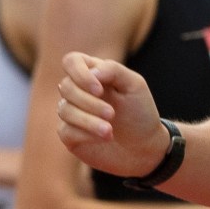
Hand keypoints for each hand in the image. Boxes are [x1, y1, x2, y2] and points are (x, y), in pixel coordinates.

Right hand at [56, 51, 168, 177]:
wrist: (144, 147)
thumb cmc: (140, 112)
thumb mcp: (134, 85)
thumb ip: (113, 70)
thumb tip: (90, 72)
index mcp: (93, 74)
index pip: (71, 61)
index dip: (80, 74)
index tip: (99, 90)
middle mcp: (79, 91)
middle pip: (66, 87)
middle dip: (89, 102)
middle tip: (111, 114)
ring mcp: (72, 113)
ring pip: (64, 110)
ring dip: (88, 121)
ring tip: (109, 131)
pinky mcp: (70, 135)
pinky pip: (65, 130)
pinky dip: (85, 134)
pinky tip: (104, 137)